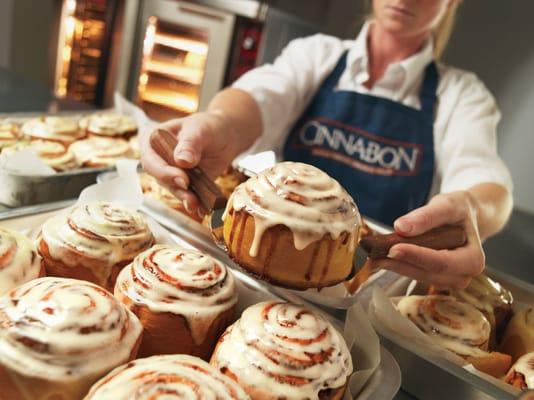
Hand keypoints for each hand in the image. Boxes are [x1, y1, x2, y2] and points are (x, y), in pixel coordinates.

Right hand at [140, 111, 237, 214]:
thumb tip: (182, 160)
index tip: (181, 179)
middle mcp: (159, 159)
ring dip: (186, 199)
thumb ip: (190, 143)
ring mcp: (171, 173)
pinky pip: (188, 195)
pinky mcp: (185, 184)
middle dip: (177, 189)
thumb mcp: (199, 129)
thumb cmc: (208, 126)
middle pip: (161, 178)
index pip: (150, 159)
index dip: (163, 172)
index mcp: (153, 140)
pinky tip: (204, 209)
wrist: (225, 135)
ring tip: (198, 206)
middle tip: (191, 198)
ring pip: (174, 189)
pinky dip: (196, 203)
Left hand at [369, 191, 484, 288]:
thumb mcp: (447, 205)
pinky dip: (398, 266)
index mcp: (473, 260)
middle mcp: (464, 276)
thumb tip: (402, 227)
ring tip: (373, 255)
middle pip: (428, 273)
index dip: (417, 256)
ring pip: (419, 277)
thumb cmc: (459, 211)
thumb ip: (427, 216)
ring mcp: (449, 280)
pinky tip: (381, 257)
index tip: (393, 248)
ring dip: (395, 267)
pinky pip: (415, 274)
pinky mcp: (435, 279)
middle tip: (374, 254)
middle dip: (400, 264)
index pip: (442, 262)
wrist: (464, 217)